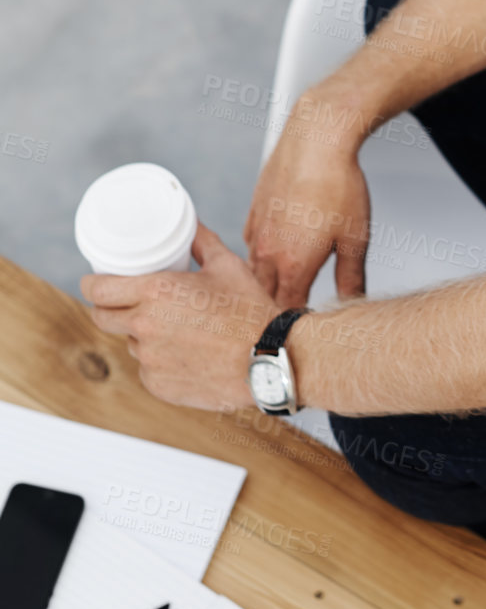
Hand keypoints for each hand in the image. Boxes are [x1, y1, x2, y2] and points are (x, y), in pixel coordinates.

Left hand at [81, 224, 279, 410]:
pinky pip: (149, 370)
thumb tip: (191, 223)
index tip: (96, 282)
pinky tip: (186, 354)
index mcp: (156, 293)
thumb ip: (202, 242)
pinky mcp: (159, 385)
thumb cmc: (251, 310)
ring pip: (131, 343)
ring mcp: (150, 360)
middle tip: (127, 302)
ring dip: (142, 335)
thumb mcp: (228, 266)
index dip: (92, 284)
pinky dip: (160, 361)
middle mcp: (145, 326)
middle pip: (102, 318)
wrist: (270, 359)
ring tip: (174, 329)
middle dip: (108, 308)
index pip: (98, 290)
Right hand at [244, 87, 372, 308]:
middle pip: (263, 296)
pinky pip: (251, 244)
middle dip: (272, 311)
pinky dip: (259, 257)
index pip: (285, 311)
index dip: (292, 326)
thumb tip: (352, 302)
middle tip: (284, 322)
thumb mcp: (355, 238)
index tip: (298, 336)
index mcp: (293, 264)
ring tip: (277, 294)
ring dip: (263, 285)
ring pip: (252, 272)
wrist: (317, 138)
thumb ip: (351, 277)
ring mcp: (257, 231)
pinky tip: (274, 256)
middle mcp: (268, 251)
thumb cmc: (339, 183)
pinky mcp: (254, 211)